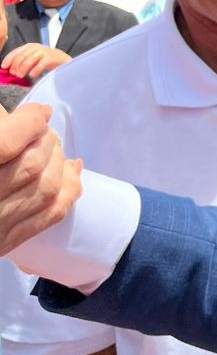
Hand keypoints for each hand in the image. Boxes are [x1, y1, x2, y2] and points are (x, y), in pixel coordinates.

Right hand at [0, 104, 83, 255]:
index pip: (3, 146)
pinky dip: (68, 189)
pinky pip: (49, 215)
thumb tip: (10, 116)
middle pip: (29, 167)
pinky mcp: (4, 243)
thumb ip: (0, 132)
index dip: (27, 124)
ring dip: (58, 162)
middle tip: (43, 129)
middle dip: (45, 141)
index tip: (38, 111)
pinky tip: (71, 168)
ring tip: (53, 146)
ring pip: (44, 190)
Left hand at [1, 45, 71, 82]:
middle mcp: (35, 47)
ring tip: (21, 75)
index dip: (8, 60)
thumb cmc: (45, 60)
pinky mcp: (51, 57)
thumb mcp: (32, 58)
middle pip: (21, 56)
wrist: (62, 59)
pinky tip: (32, 75)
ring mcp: (43, 51)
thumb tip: (10, 69)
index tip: (4, 67)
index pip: (15, 52)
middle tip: (14, 74)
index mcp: (29, 47)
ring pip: (29, 59)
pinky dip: (35, 70)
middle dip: (15, 66)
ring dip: (23, 68)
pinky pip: (41, 64)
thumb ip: (23, 61)